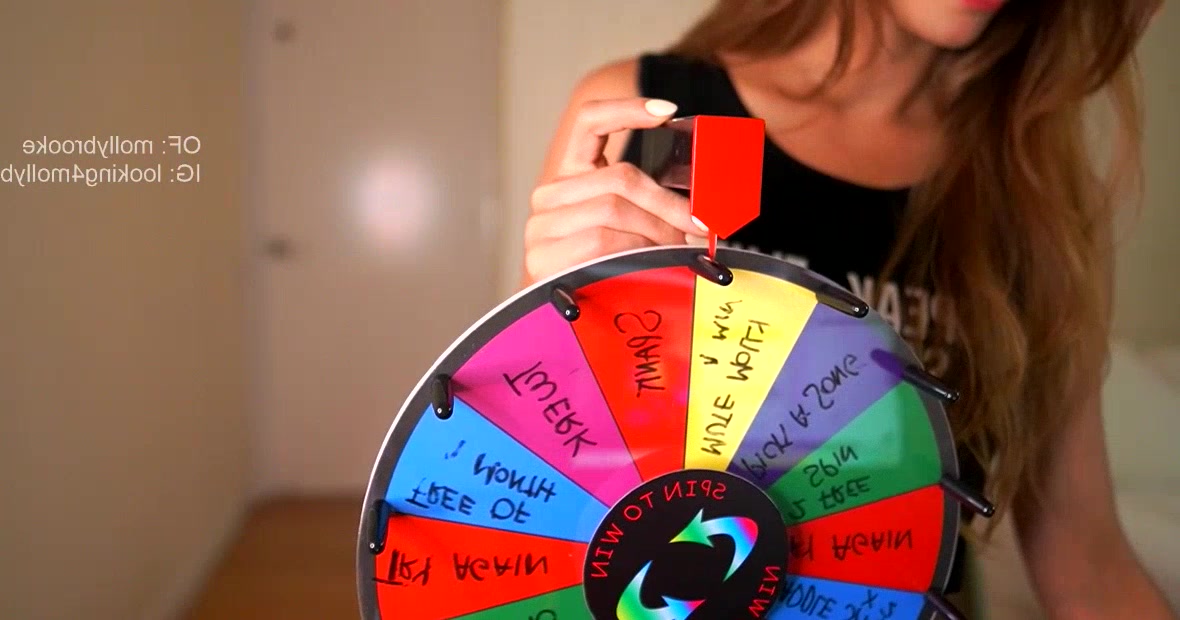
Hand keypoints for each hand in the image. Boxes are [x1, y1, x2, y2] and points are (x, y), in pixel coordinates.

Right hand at [523, 97, 705, 284]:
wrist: (558, 317)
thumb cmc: (603, 270)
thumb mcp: (628, 229)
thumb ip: (652, 207)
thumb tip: (706, 212)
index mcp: (570, 175)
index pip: (589, 122)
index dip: (628, 110)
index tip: (668, 112)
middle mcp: (549, 195)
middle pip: (620, 178)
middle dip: (667, 204)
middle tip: (697, 227)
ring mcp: (541, 227)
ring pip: (613, 211)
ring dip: (656, 233)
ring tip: (677, 253)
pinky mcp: (542, 258)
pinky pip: (602, 245)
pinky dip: (636, 253)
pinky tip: (652, 264)